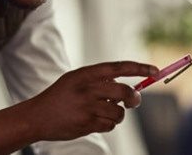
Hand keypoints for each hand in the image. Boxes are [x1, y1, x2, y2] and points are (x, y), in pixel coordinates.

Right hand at [26, 61, 158, 140]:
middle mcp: (87, 88)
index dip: (139, 68)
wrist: (36, 116)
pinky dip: (108, 124)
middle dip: (134, 98)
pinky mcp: (87, 124)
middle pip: (124, 92)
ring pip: (119, 112)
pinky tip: (95, 121)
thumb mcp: (75, 80)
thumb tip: (126, 88)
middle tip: (133, 101)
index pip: (118, 67)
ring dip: (119, 114)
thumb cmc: (60, 97)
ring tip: (106, 112)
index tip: (155, 70)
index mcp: (85, 74)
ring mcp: (87, 107)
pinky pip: (110, 125)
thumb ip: (98, 81)